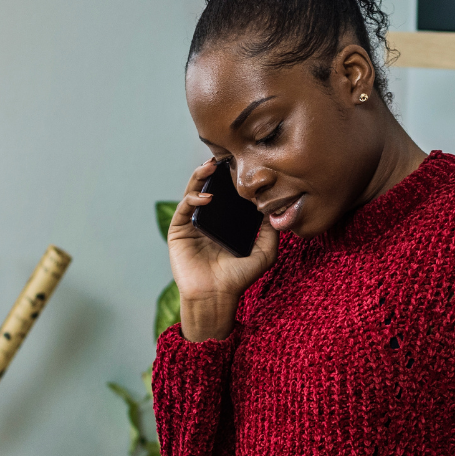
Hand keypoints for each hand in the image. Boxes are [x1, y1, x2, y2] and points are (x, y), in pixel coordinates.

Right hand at [168, 160, 278, 340]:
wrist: (216, 296)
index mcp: (225, 223)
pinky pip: (184, 208)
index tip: (242, 165)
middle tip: (223, 159)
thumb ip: (272, 231)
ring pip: (193, 192)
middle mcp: (208, 220)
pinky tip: (207, 196)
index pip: (228, 194)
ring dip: (200, 177)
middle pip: (208, 188)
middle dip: (214, 172)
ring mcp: (192, 224)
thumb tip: (276, 206)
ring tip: (210, 166)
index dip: (232, 179)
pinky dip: (193, 198)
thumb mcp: (265, 253)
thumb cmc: (238, 279)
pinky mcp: (178, 231)